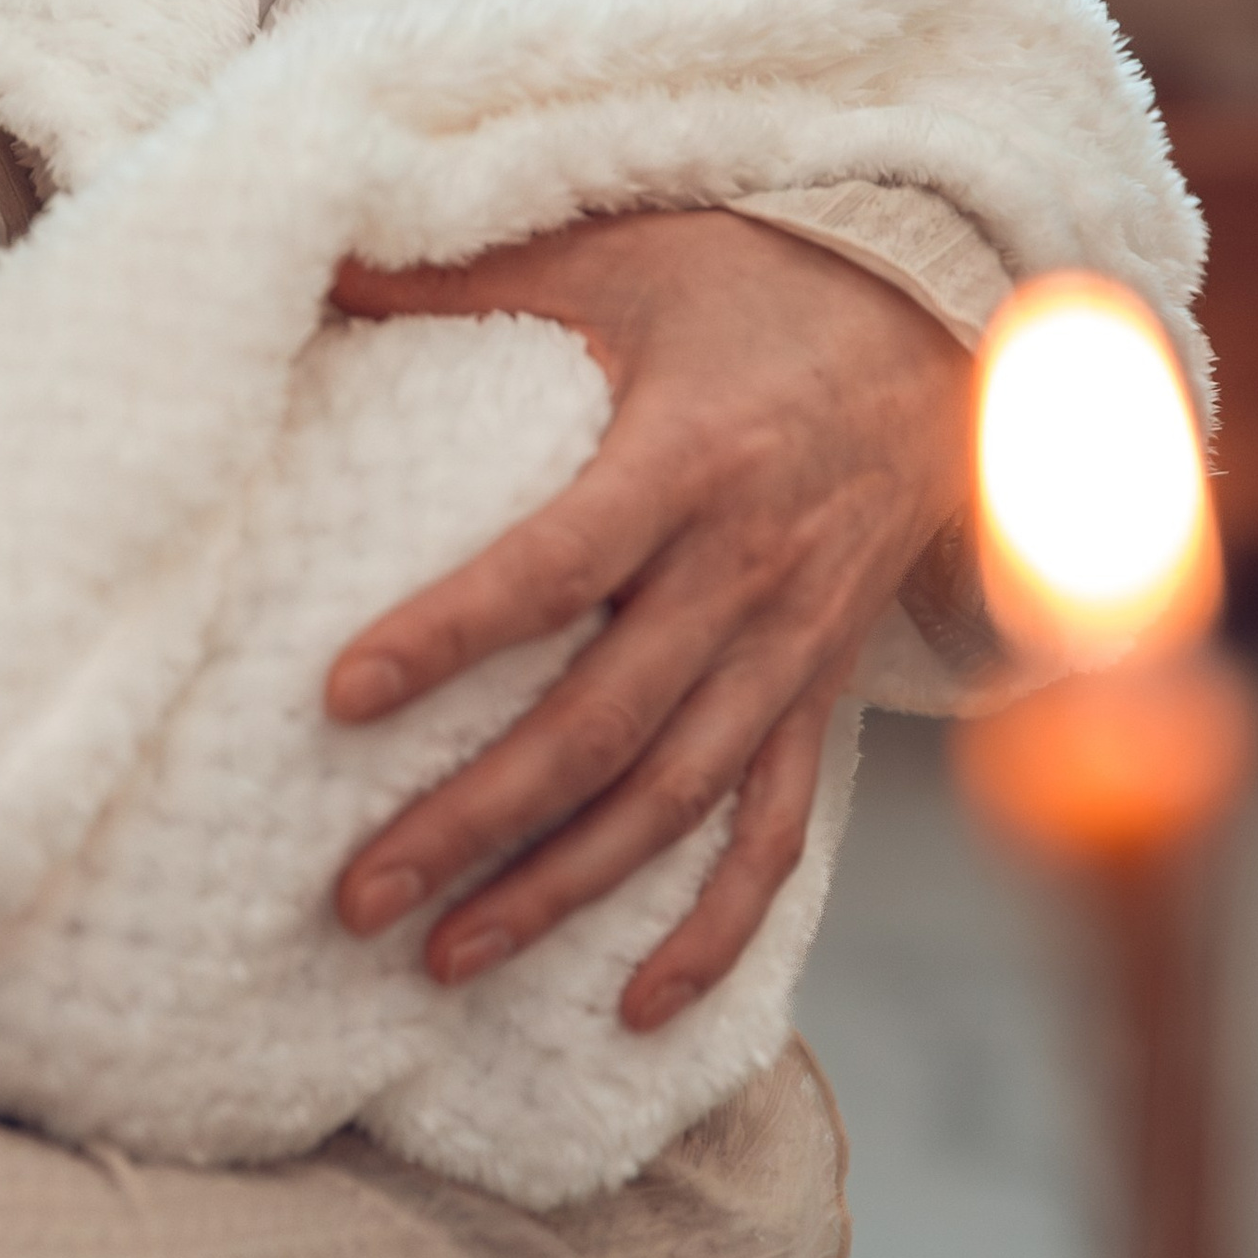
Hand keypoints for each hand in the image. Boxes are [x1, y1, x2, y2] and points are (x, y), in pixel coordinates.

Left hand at [323, 214, 967, 1028]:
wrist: (940, 323)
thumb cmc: (753, 276)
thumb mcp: (617, 248)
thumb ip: (467, 266)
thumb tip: (318, 248)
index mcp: (689, 458)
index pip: (555, 565)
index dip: (451, 633)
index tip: (339, 695)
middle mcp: (746, 571)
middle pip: (602, 723)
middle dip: (475, 820)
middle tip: (354, 894)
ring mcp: (792, 647)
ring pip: (674, 799)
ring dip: (561, 891)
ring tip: (441, 958)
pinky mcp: (818, 690)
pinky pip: (775, 831)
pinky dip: (714, 930)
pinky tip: (632, 1009)